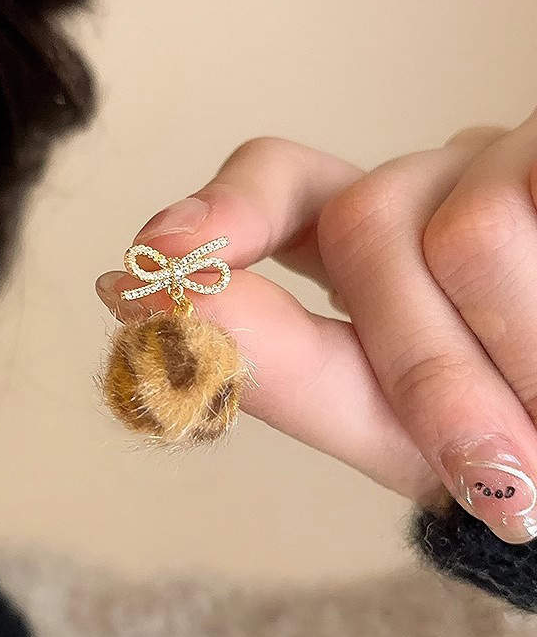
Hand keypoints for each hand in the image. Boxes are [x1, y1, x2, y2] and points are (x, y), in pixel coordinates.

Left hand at [96, 116, 536, 544]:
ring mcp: (501, 167)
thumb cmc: (500, 452)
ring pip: (466, 231)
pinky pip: (528, 210)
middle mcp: (428, 188)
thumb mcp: (382, 421)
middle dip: (420, 363)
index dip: (227, 206)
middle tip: (489, 469)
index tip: (158, 253)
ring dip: (509, 365)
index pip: (281, 183)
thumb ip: (269, 364)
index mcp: (371, 238)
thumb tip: (138, 301)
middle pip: (365, 221)